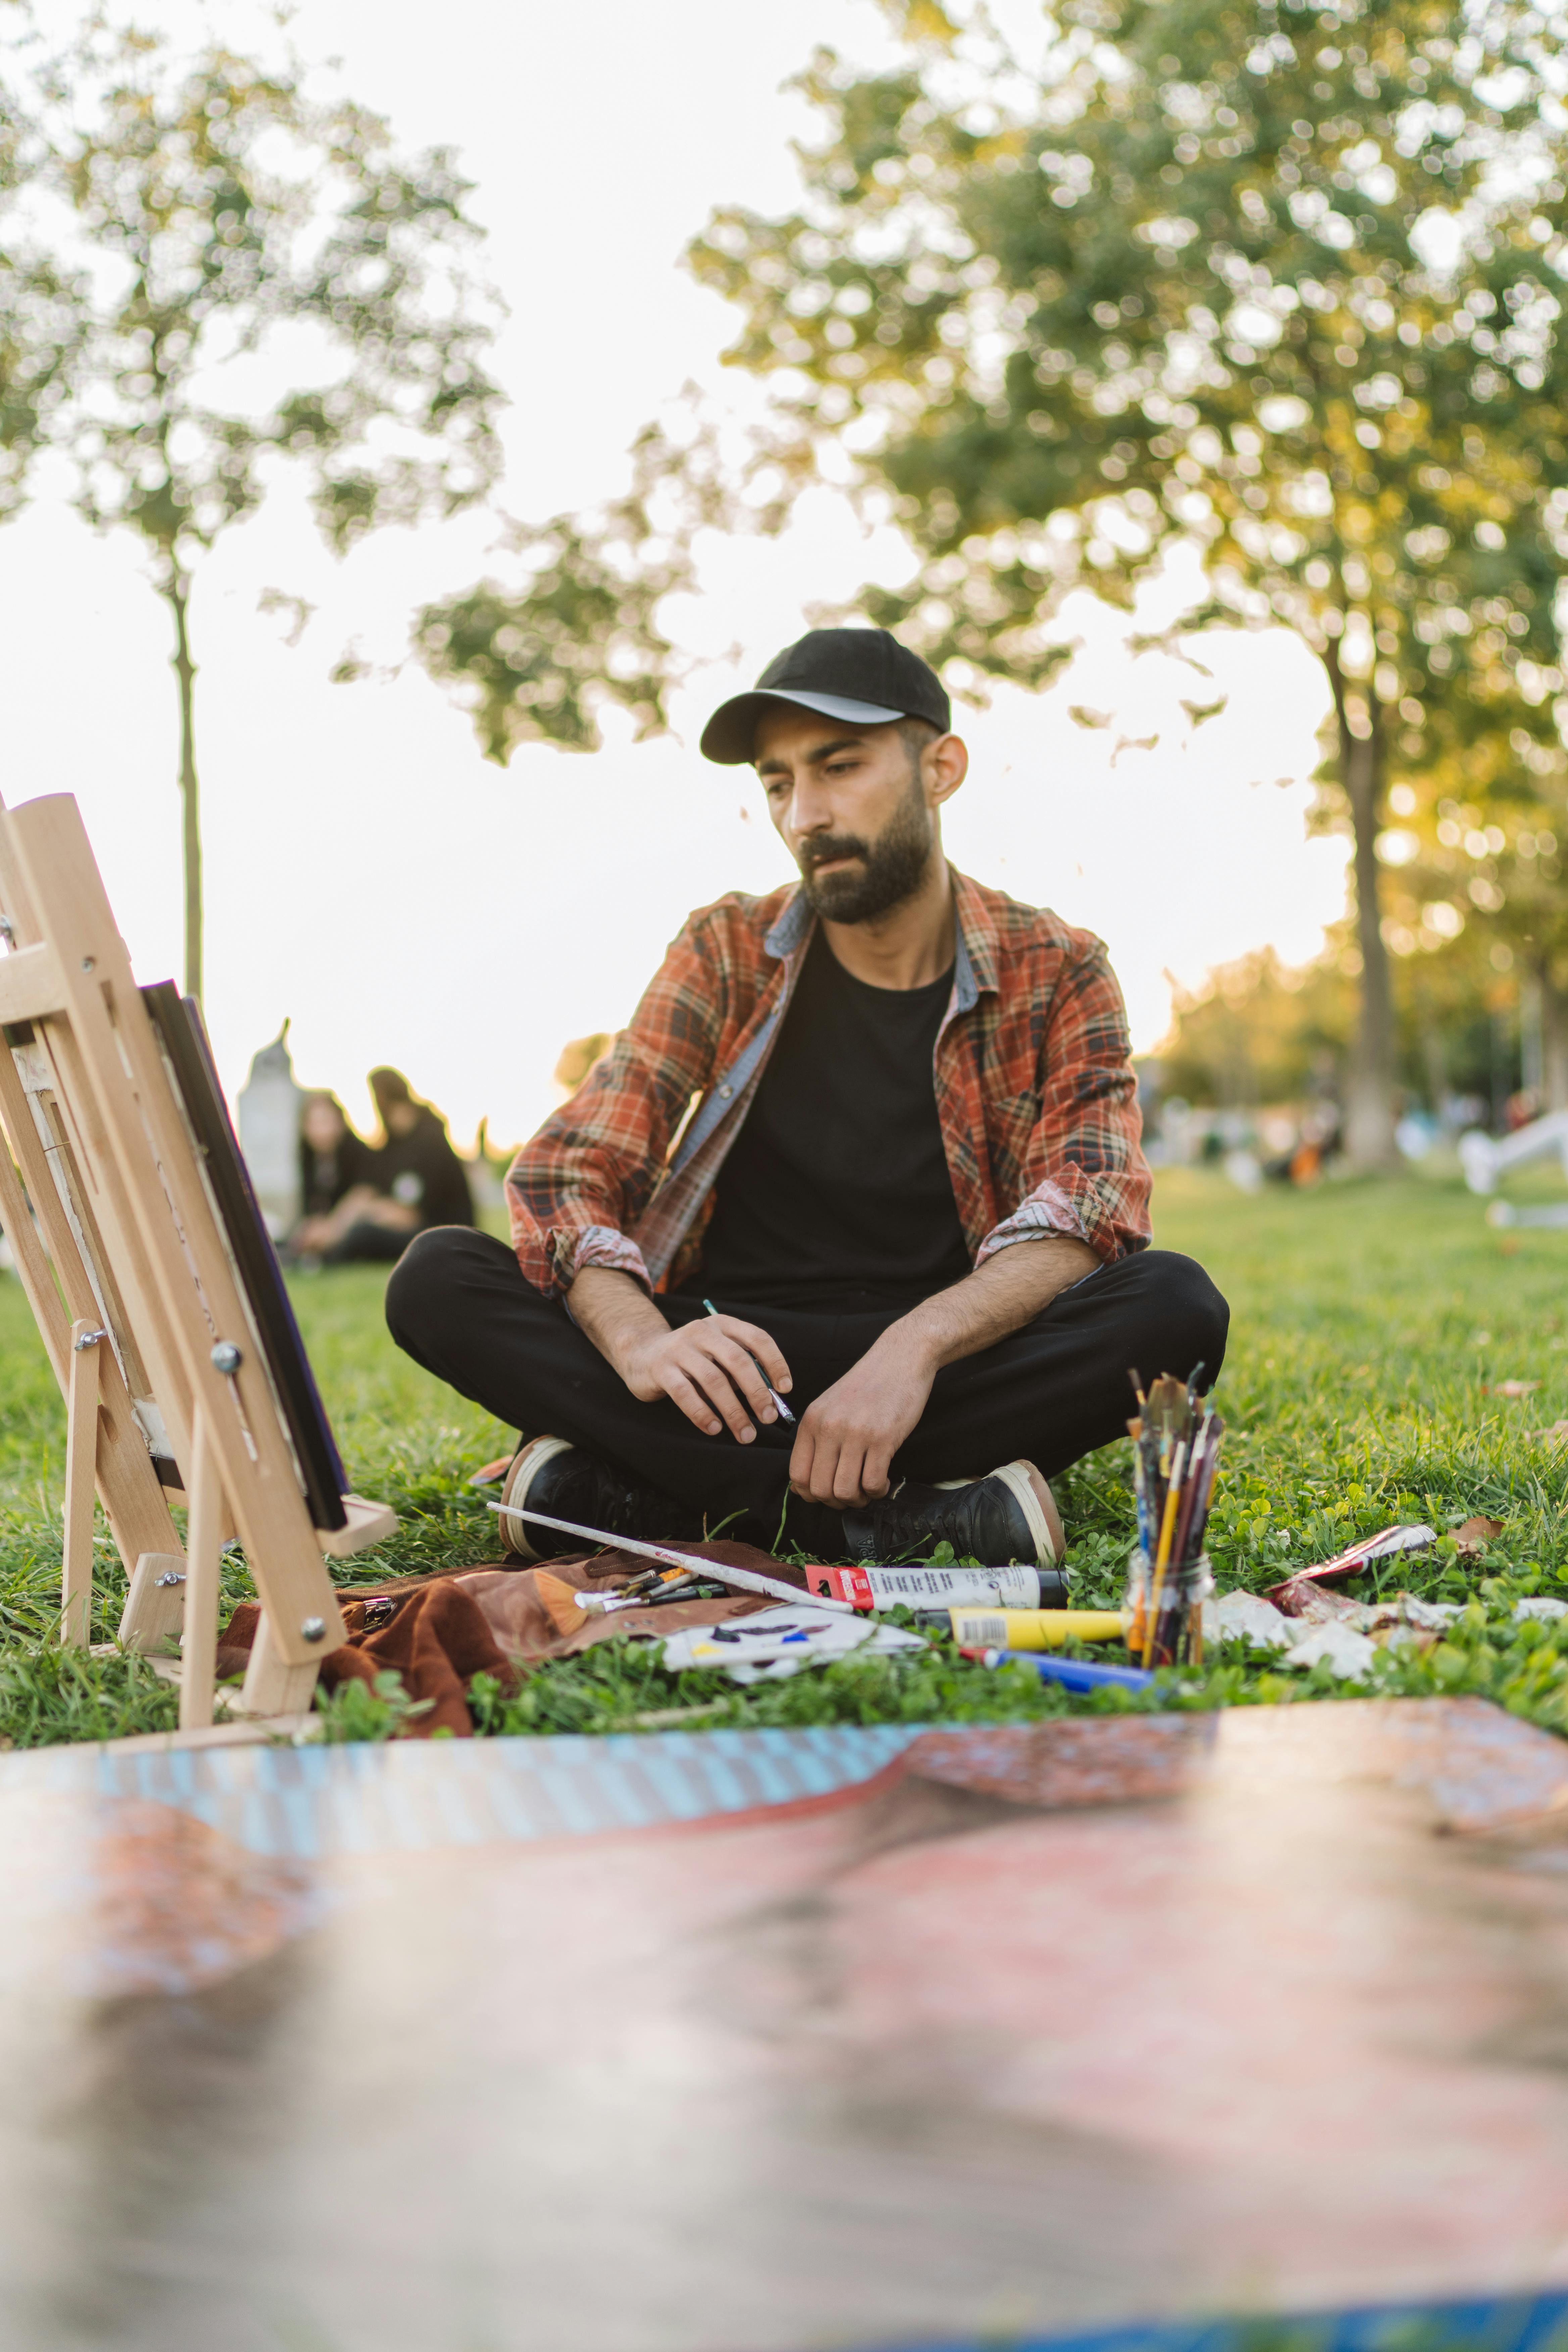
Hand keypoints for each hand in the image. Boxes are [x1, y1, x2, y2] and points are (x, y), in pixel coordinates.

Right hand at [622, 1312, 791, 1444]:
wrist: (641, 1353)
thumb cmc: (691, 1360)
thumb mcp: (717, 1356)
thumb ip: (740, 1370)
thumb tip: (770, 1399)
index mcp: (723, 1324)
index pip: (757, 1338)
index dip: (775, 1363)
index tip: (785, 1389)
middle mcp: (702, 1331)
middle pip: (738, 1360)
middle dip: (757, 1392)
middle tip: (768, 1418)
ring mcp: (679, 1348)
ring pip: (713, 1380)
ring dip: (733, 1411)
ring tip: (745, 1434)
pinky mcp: (661, 1368)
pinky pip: (685, 1393)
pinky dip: (702, 1413)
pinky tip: (714, 1429)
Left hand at [789, 1332, 935, 1508]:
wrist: (901, 1358)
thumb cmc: (868, 1385)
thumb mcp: (830, 1405)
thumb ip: (818, 1437)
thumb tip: (810, 1480)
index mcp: (812, 1421)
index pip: (797, 1475)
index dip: (811, 1495)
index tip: (827, 1493)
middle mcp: (828, 1428)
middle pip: (819, 1489)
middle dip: (835, 1502)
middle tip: (851, 1496)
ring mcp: (855, 1433)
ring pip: (844, 1491)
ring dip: (858, 1500)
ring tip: (868, 1490)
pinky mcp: (883, 1438)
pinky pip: (872, 1483)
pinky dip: (878, 1491)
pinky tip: (883, 1482)